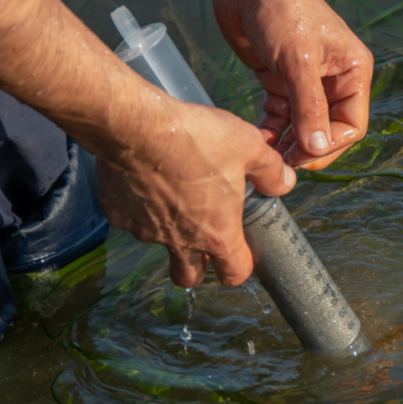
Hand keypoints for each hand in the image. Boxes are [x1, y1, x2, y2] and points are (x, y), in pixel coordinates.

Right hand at [97, 98, 295, 287]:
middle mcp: (180, 241)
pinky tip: (145, 180)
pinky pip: (130, 219)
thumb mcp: (248, 146)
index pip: (234, 273)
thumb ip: (270, 170)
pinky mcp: (118, 215)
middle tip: (203, 238)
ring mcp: (146, 231)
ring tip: (174, 194)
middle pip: (188, 277)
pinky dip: (139, 207)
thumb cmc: (196, 138)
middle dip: (198, 266)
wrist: (137, 126)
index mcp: (217, 233)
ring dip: (168, 230)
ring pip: (159, 244)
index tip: (240, 252)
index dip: (240, 266)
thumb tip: (284, 182)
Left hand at [213, 0, 372, 169]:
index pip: (351, 125)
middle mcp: (333, 80)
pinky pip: (281, 116)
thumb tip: (317, 149)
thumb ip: (309, 107)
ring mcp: (306, 83)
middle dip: (308, 149)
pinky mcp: (280, 81)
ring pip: (303, 127)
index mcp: (352, 72)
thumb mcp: (299, 61)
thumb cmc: (282, 11)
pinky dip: (272, 130)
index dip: (329, 146)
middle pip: (327, 131)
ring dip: (288, 144)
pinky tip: (260, 139)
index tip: (304, 157)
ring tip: (270, 157)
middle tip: (284, 164)